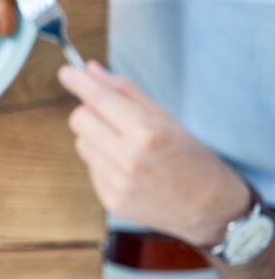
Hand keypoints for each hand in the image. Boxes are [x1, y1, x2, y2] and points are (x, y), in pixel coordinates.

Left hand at [58, 61, 249, 245]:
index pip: (99, 100)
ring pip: (81, 143)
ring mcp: (118, 183)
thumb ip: (126, 92)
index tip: (66, 72)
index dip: (78, 82)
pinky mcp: (111, 200)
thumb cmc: (190, 156)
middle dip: (89, 112)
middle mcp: (130, 159)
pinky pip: (90, 167)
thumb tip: (90, 70)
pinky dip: (102, 161)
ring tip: (125, 146)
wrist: (211, 208)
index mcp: (148, 133)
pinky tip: (128, 169)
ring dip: (95, 138)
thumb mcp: (166, 118)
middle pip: (80, 120)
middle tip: (109, 115)